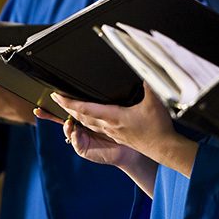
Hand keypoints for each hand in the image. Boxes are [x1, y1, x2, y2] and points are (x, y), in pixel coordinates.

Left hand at [50, 84, 196, 176]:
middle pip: (82, 116)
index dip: (69, 102)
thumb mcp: (154, 102)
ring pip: (88, 123)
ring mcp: (113, 131)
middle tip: (56, 99)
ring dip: (76, 115)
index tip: (57, 96)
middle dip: (67, 108)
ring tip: (67, 108)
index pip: (84, 109)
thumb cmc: (157, 128)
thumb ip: (147, 85)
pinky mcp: (118, 135)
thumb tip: (143, 71)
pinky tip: (90, 118)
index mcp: (113, 117)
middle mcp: (109, 126)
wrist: (162, 148)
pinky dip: (88, 121)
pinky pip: (98, 127)